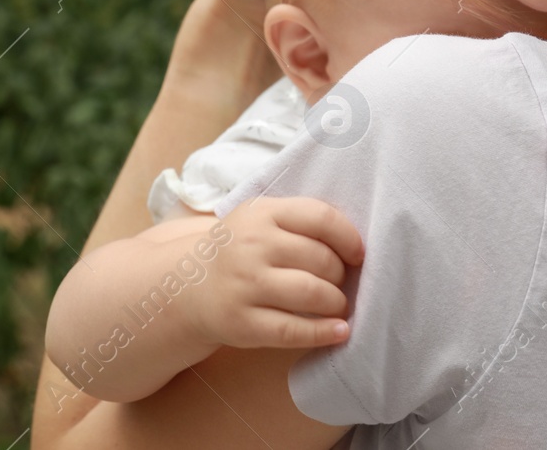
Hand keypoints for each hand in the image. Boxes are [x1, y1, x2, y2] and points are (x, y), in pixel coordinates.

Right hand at [182, 197, 364, 349]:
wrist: (188, 285)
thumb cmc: (243, 250)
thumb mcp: (263, 219)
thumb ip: (302, 220)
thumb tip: (357, 242)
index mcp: (263, 213)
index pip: (321, 218)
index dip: (349, 238)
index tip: (359, 254)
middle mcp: (252, 245)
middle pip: (321, 259)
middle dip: (341, 275)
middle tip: (342, 284)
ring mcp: (245, 284)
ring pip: (312, 293)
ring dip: (337, 302)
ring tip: (339, 305)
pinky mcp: (242, 322)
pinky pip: (293, 330)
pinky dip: (323, 332)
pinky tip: (340, 331)